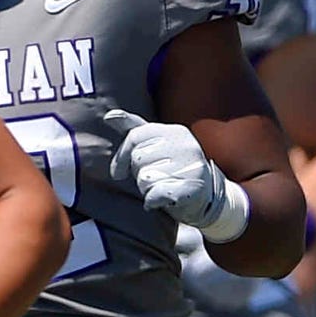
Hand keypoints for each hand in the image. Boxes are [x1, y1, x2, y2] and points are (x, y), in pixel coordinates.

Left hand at [102, 108, 247, 242]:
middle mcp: (186, 145)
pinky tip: (160, 200)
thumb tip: (108, 115)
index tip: (119, 172)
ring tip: (160, 187)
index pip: (135, 137)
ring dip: (146, 188)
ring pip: (145, 178)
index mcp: (175, 132)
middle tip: (153, 179)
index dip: (122, 156)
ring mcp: (191, 167)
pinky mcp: (192, 190)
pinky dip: (152, 201)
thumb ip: (133, 128)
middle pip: (138, 158)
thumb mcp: (157, 144)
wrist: (207, 197)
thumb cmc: (174, 168)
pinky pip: (155, 194)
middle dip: (138, 173)